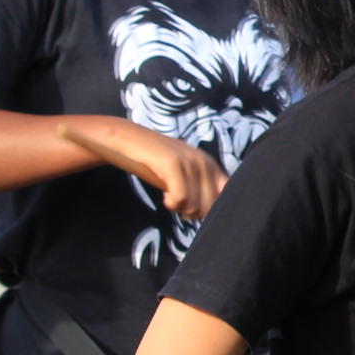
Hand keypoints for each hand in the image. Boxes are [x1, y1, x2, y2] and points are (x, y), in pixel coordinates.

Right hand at [60, 118, 226, 218]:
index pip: (227, 194)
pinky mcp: (173, 163)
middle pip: (211, 206)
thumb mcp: (183, 176)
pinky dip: (172, 204)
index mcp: (210, 164)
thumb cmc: (155, 164)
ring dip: (181, 209)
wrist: (128, 140)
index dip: (211, 209)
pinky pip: (181, 198)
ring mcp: (190, 161)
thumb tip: (213, 213)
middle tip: (178, 205)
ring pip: (196, 205)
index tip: (193, 208)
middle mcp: (204, 161)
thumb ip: (201, 190)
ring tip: (170, 198)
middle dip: (193, 213)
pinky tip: (165, 197)